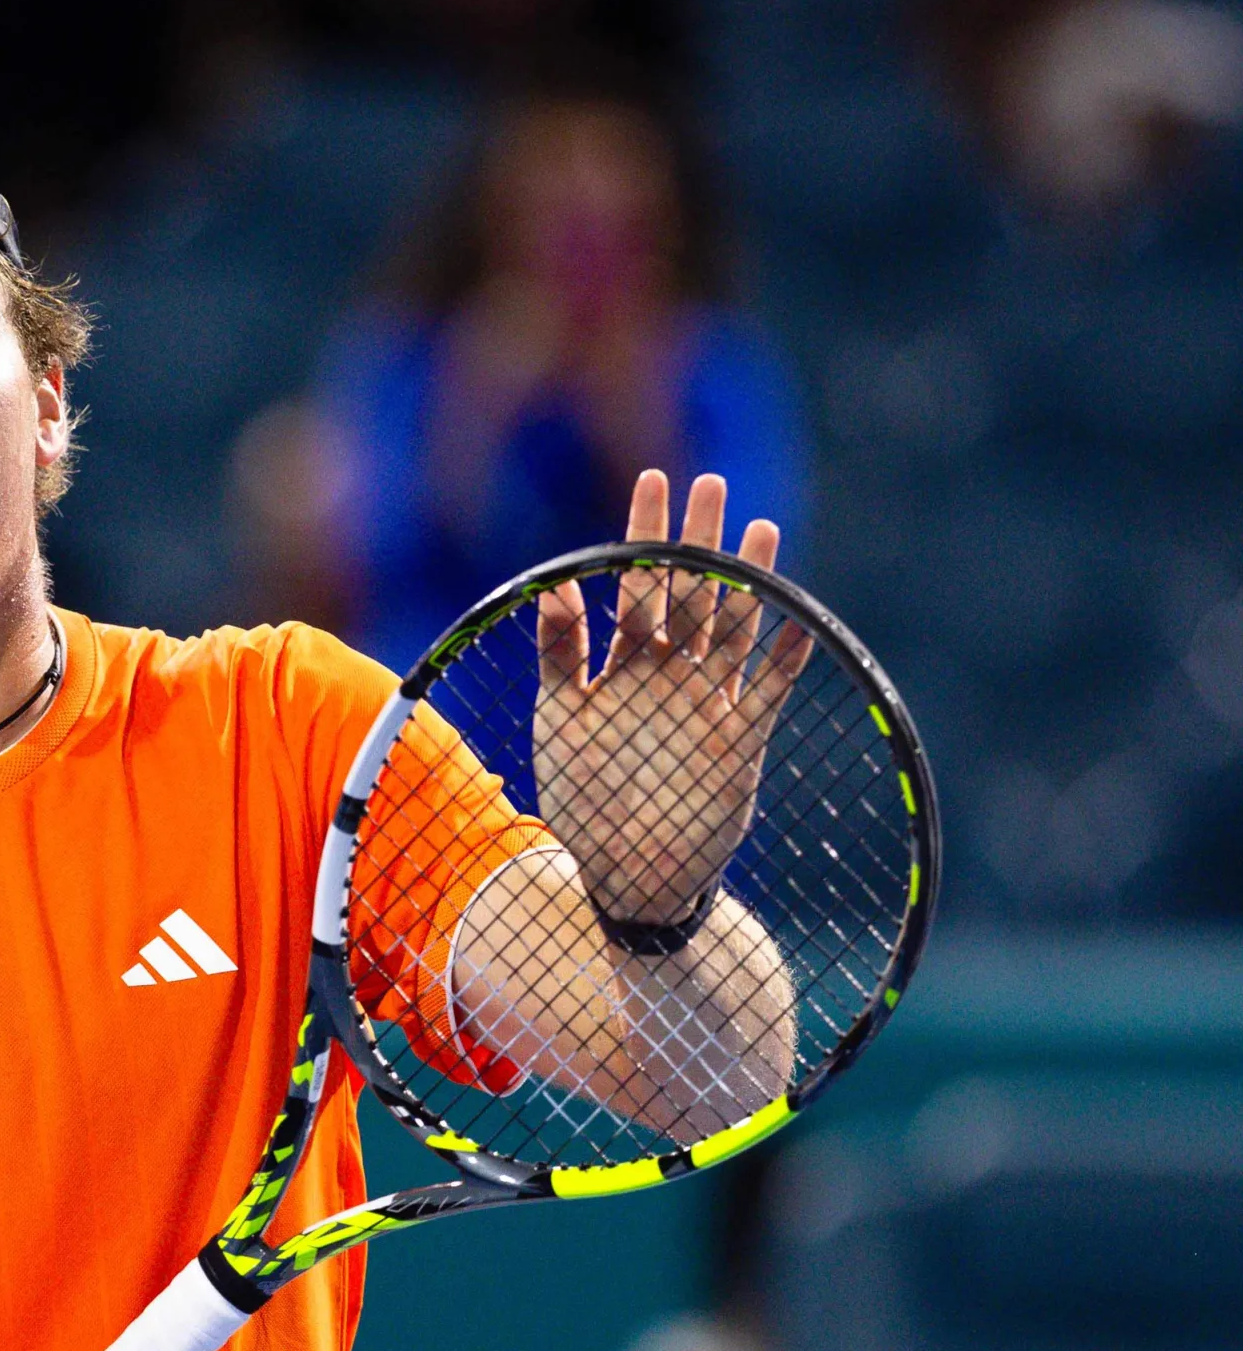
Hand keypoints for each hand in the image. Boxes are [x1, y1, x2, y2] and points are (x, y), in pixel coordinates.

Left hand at [532, 471, 811, 923]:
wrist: (626, 873)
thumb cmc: (585, 797)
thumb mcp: (560, 719)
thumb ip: (560, 654)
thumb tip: (551, 586)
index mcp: (623, 663)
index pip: (635, 583)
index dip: (643, 534)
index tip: (653, 478)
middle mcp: (669, 673)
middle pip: (689, 592)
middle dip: (699, 539)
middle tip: (711, 482)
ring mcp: (708, 703)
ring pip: (734, 628)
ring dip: (748, 583)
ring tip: (762, 529)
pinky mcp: (740, 740)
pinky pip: (768, 693)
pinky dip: (783, 662)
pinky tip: (799, 627)